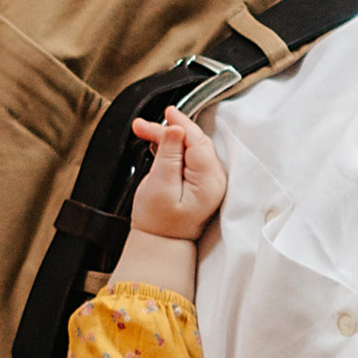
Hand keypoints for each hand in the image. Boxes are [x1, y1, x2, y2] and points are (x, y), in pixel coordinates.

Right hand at [127, 105, 226, 241]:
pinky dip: (175, 149)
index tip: (167, 112)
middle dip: (170, 131)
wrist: (160, 244)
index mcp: (209, 181)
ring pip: (191, 148)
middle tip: (142, 127)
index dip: (181, 125)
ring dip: (170, 138)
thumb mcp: (159, 184)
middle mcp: (215, 180)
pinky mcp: (202, 183)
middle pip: (194, 142)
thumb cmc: (158, 221)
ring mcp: (210, 182)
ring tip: (146, 134)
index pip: (197, 142)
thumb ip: (170, 155)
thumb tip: (177, 129)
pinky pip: (191, 157)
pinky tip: (160, 146)